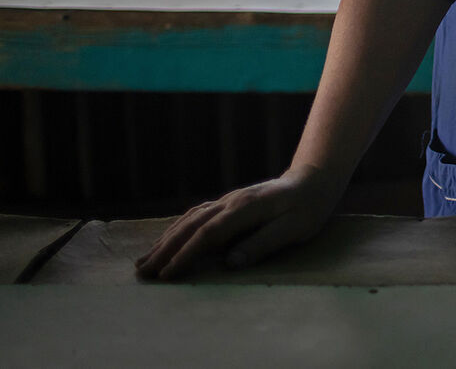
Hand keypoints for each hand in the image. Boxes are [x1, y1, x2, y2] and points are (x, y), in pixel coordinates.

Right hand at [134, 165, 340, 280]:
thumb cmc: (308, 207)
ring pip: (189, 220)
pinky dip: (176, 229)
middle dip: (165, 250)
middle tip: (142, 273)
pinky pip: (195, 215)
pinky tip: (165, 240)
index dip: (186, 255)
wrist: (313, 180)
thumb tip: (231, 262)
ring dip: (165, 240)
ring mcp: (227, 200)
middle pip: (191, 226)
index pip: (208, 234)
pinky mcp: (227, 203)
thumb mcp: (295, 228)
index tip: (168, 275)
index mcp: (246, 209)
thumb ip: (264, 243)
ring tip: (143, 261)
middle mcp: (231, 202)